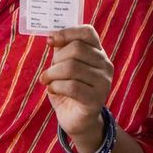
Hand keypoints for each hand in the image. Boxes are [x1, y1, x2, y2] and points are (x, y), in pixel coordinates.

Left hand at [42, 25, 112, 152]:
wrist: (77, 120)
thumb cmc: (69, 90)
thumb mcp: (63, 66)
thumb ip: (62, 51)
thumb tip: (52, 37)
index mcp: (98, 53)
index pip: (88, 32)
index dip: (67, 33)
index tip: (50, 41)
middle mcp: (105, 65)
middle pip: (76, 49)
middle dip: (56, 59)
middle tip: (48, 71)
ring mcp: (103, 82)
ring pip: (72, 67)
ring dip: (52, 74)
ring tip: (47, 81)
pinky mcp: (96, 99)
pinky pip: (72, 86)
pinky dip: (56, 86)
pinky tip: (52, 90)